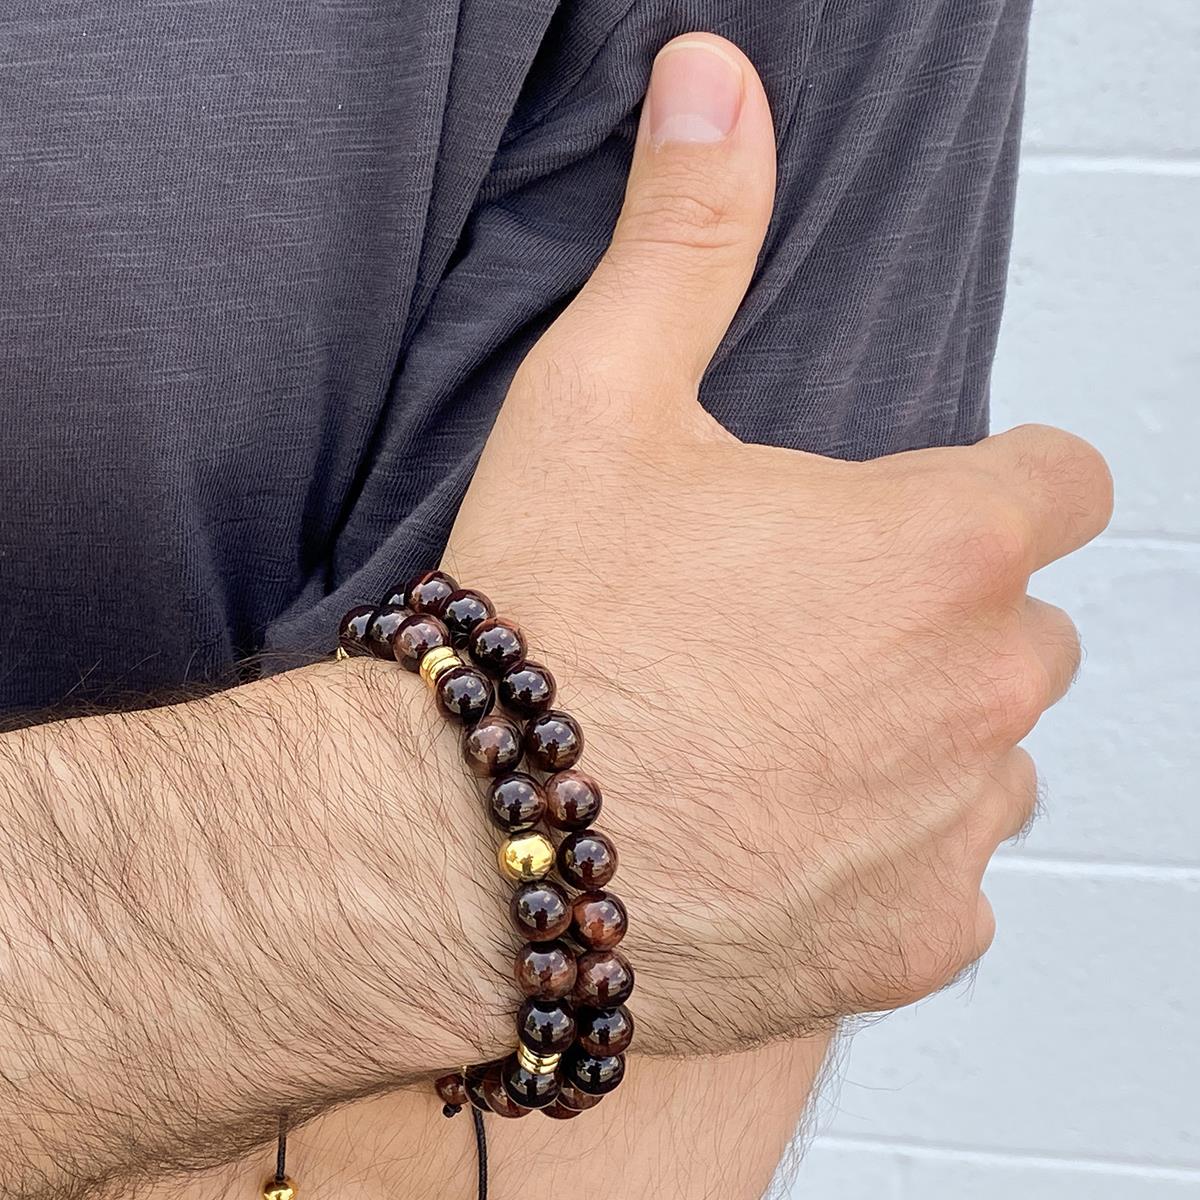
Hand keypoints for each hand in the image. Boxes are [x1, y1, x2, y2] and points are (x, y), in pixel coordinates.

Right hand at [440, 34, 1112, 1051]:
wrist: (464, 846)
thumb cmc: (539, 621)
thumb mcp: (601, 397)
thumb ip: (688, 236)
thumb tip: (711, 80)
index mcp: (937, 547)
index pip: (1059, 484)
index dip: (995, 486)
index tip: (921, 511)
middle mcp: (979, 692)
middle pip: (1018, 629)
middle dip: (932, 621)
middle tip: (792, 638)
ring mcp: (951, 829)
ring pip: (986, 760)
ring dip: (913, 743)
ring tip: (772, 744)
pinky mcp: (911, 943)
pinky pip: (944, 883)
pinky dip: (881, 861)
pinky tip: (771, 845)